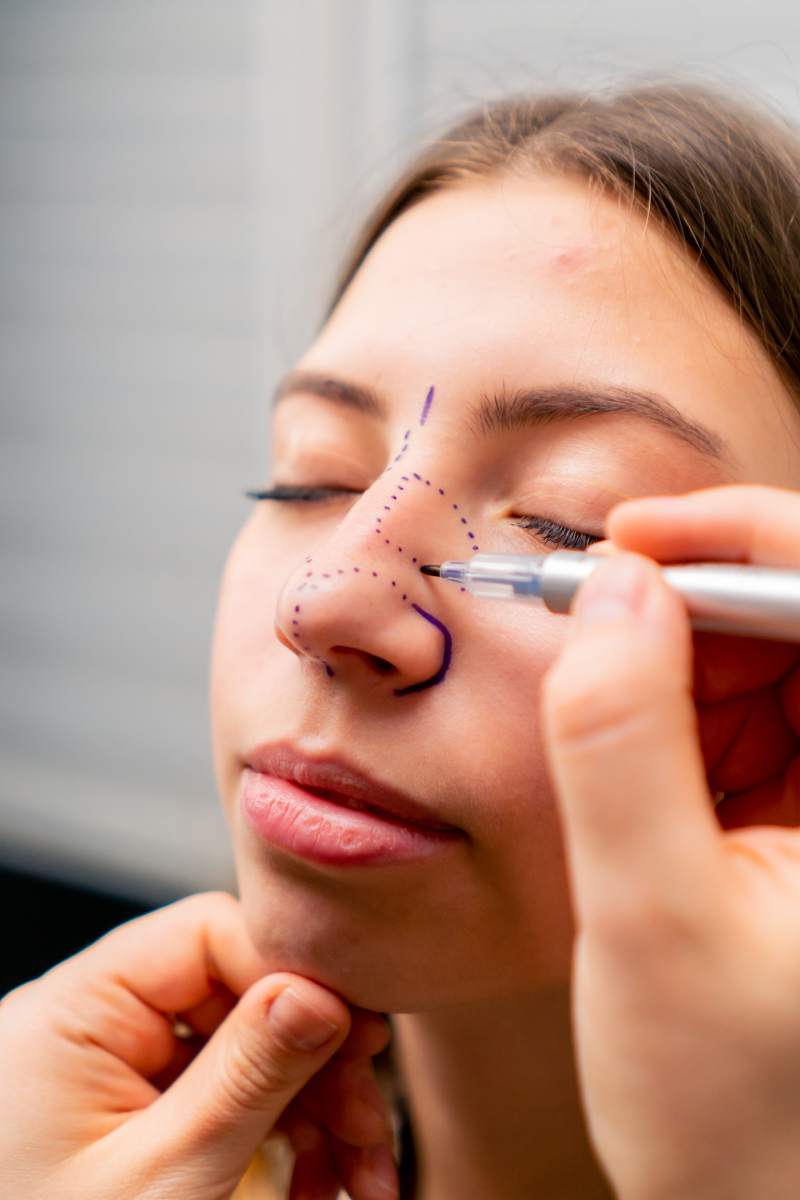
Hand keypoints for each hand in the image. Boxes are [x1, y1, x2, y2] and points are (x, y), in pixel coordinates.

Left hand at [0, 891, 398, 1199]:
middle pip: (237, 997)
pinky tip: (320, 1182)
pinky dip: (282, 1135)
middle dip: (317, 1065)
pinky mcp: (134, 1116)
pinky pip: (225, 1095)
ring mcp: (112, 1073)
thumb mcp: (166, 1178)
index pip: (203, 934)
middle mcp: (87, 1027)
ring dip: (316, 1112)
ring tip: (361, 1179)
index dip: (291, 973)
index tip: (355, 1033)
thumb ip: (245, 1076)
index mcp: (69, 1014)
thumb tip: (319, 992)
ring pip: (245, 1050)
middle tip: (370, 1129)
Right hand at [540, 485, 799, 1199]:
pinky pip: (750, 723)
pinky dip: (676, 717)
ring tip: (598, 711)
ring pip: (770, 664)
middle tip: (585, 615)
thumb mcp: (650, 923)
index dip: (742, 540)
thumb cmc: (735, 1119)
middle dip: (693, 601)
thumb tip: (612, 589)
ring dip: (675, 662)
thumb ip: (620, 741)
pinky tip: (632, 760)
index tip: (627, 541)